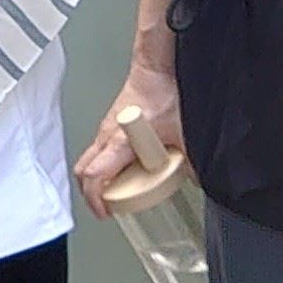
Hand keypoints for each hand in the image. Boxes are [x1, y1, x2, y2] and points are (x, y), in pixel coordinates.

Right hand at [73, 59, 182, 218]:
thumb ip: (191, 161)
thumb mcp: (182, 134)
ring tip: (117, 191)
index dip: (96, 200)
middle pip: (82, 170)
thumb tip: (199, 180)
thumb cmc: (161, 93)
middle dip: (91, 193)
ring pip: (89, 158)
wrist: (154, 69)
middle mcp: (107, 135)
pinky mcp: (110, 123)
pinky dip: (105, 164)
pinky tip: (125, 166)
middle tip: (106, 207)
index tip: (105, 213)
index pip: (94, 176)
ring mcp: (106, 128)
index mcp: (119, 141)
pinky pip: (99, 149)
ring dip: (98, 178)